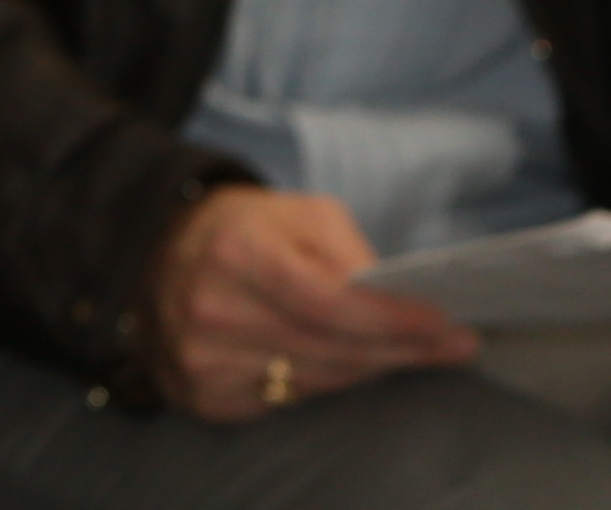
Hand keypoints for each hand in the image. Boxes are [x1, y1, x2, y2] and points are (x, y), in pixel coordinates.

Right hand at [147, 186, 476, 421]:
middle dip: (400, 348)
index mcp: (237, 251)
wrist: (158, 256)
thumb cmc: (243, 229)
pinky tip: (352, 366)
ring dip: (371, 368)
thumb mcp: (296, 211)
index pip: (329, 303)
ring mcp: (203, 360)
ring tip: (413, 353)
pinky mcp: (203, 395)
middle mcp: (213, 310)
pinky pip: (287, 400)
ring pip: (316, 380)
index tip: (444, 324)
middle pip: (330, 348)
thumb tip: (392, 300)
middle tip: (452, 344)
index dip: (391, 319)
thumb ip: (346, 248)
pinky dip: (326, 383)